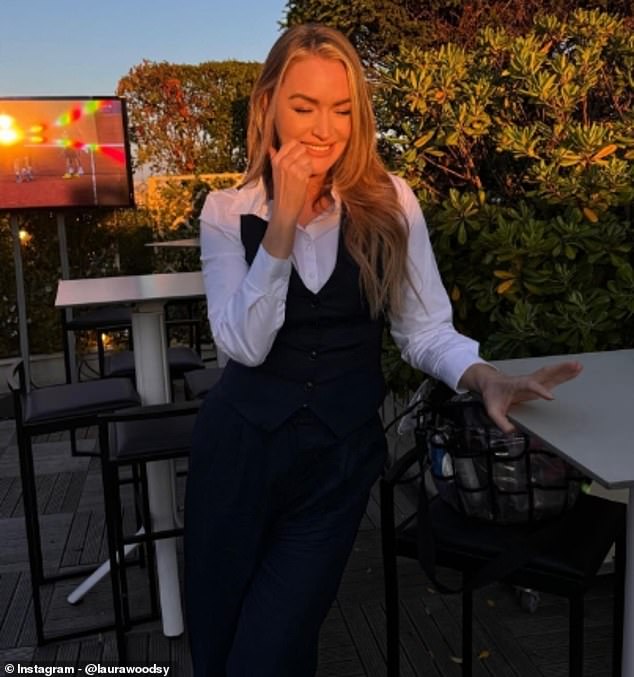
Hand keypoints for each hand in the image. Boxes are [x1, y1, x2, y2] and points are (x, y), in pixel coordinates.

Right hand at [268, 140, 313, 227]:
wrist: (285, 207)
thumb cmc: (281, 191)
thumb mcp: (275, 173)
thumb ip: (274, 158)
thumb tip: (271, 148)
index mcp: (276, 160)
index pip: (291, 143)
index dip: (298, 149)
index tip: (297, 158)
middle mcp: (283, 162)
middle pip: (301, 147)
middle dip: (304, 156)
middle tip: (301, 166)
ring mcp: (292, 168)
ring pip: (307, 157)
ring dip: (307, 164)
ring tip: (302, 174)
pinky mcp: (301, 175)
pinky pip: (310, 166)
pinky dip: (309, 172)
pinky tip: (304, 179)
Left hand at [460, 361, 582, 432]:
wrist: (489, 382)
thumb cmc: (492, 395)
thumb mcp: (492, 410)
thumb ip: (501, 421)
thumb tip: (512, 431)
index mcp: (516, 385)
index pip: (529, 386)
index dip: (540, 391)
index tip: (551, 398)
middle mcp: (527, 380)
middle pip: (544, 373)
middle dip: (559, 370)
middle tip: (574, 366)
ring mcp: (533, 381)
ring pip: (550, 373)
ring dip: (564, 369)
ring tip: (579, 365)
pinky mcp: (537, 383)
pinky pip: (552, 377)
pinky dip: (564, 373)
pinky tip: (575, 370)